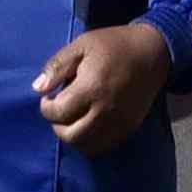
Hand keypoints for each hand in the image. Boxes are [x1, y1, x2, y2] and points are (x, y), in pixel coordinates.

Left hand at [33, 22, 175, 156]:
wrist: (153, 53)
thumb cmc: (114, 45)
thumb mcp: (82, 45)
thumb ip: (58, 66)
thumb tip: (38, 88)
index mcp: (91, 87)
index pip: (58, 113)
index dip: (46, 107)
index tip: (48, 97)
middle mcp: (105, 110)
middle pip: (71, 136)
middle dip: (58, 126)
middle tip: (59, 110)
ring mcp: (119, 122)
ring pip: (87, 146)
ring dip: (74, 135)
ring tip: (73, 118)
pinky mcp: (129, 127)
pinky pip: (104, 145)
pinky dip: (91, 140)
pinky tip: (89, 123)